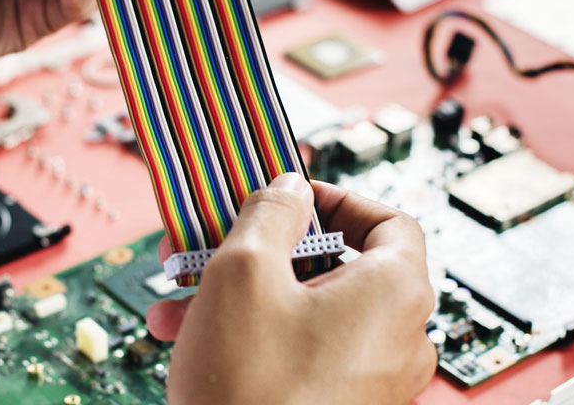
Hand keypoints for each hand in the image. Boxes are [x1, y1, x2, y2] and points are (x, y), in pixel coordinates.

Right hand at [147, 174, 436, 404]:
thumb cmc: (252, 393)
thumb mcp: (244, 271)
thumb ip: (270, 212)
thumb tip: (290, 189)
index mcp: (393, 294)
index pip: (388, 220)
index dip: (335, 199)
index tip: (290, 195)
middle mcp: (394, 339)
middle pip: (332, 265)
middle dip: (259, 248)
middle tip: (215, 239)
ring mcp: (367, 380)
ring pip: (303, 310)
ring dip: (239, 291)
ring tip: (180, 293)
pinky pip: (297, 350)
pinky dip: (250, 333)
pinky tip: (189, 334)